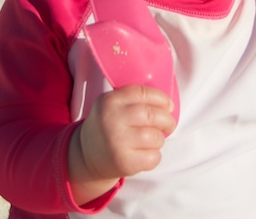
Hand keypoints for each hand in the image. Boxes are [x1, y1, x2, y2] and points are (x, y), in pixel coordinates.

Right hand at [68, 85, 175, 204]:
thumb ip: (135, 100)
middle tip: (168, 124)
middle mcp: (112, 120)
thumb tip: (167, 104)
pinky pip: (153, 157)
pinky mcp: (124, 162)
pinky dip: (154, 156)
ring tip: (150, 140)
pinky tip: (144, 154)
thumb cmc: (109, 126)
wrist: (87, 155)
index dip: (161, 99)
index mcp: (110, 101)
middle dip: (167, 120)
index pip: (144, 93)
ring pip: (156, 137)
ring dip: (158, 139)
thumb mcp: (113, 105)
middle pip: (153, 115)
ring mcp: (117, 142)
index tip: (168, 106)